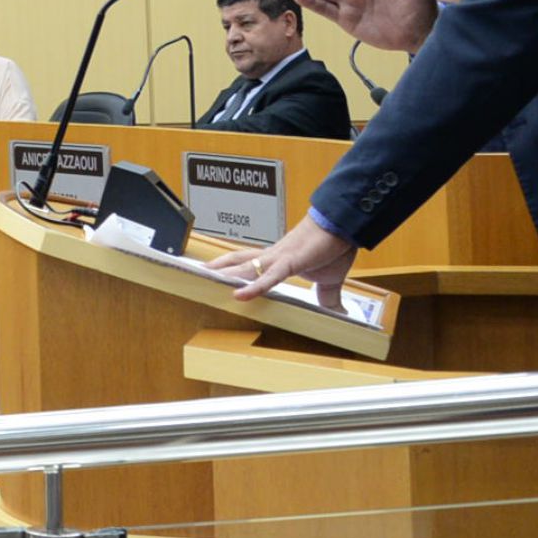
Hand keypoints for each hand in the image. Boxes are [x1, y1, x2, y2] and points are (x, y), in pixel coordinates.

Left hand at [210, 219, 358, 309]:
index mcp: (277, 259)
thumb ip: (328, 296)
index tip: (211, 274)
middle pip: (237, 262)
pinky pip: (269, 277)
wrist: (344, 224)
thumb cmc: (333, 246)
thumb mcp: (329, 279)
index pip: (247, 263)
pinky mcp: (290, 262)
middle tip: (193, 275)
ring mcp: (278, 258)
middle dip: (216, 269)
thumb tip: (337, 312)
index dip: (229, 268)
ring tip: (203, 281)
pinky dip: (254, 287)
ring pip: (245, 268)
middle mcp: (272, 256)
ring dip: (225, 275)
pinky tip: (238, 295)